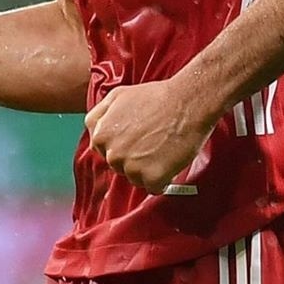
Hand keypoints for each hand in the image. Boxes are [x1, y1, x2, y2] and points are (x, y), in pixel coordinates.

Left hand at [85, 77, 216, 193]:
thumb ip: (100, 116)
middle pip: (119, 167)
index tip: (135, 139)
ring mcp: (132, 167)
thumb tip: (96, 132)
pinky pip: (154, 187)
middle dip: (134, 158)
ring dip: (148, 169)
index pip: (103, 152)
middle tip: (151, 142)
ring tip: (162, 149)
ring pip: (136, 179)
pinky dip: (163, 179)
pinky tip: (169, 161)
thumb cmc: (158, 97)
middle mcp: (112, 154)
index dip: (122, 145)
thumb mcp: (117, 96)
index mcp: (101, 135)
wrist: (187, 102)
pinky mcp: (152, 177)